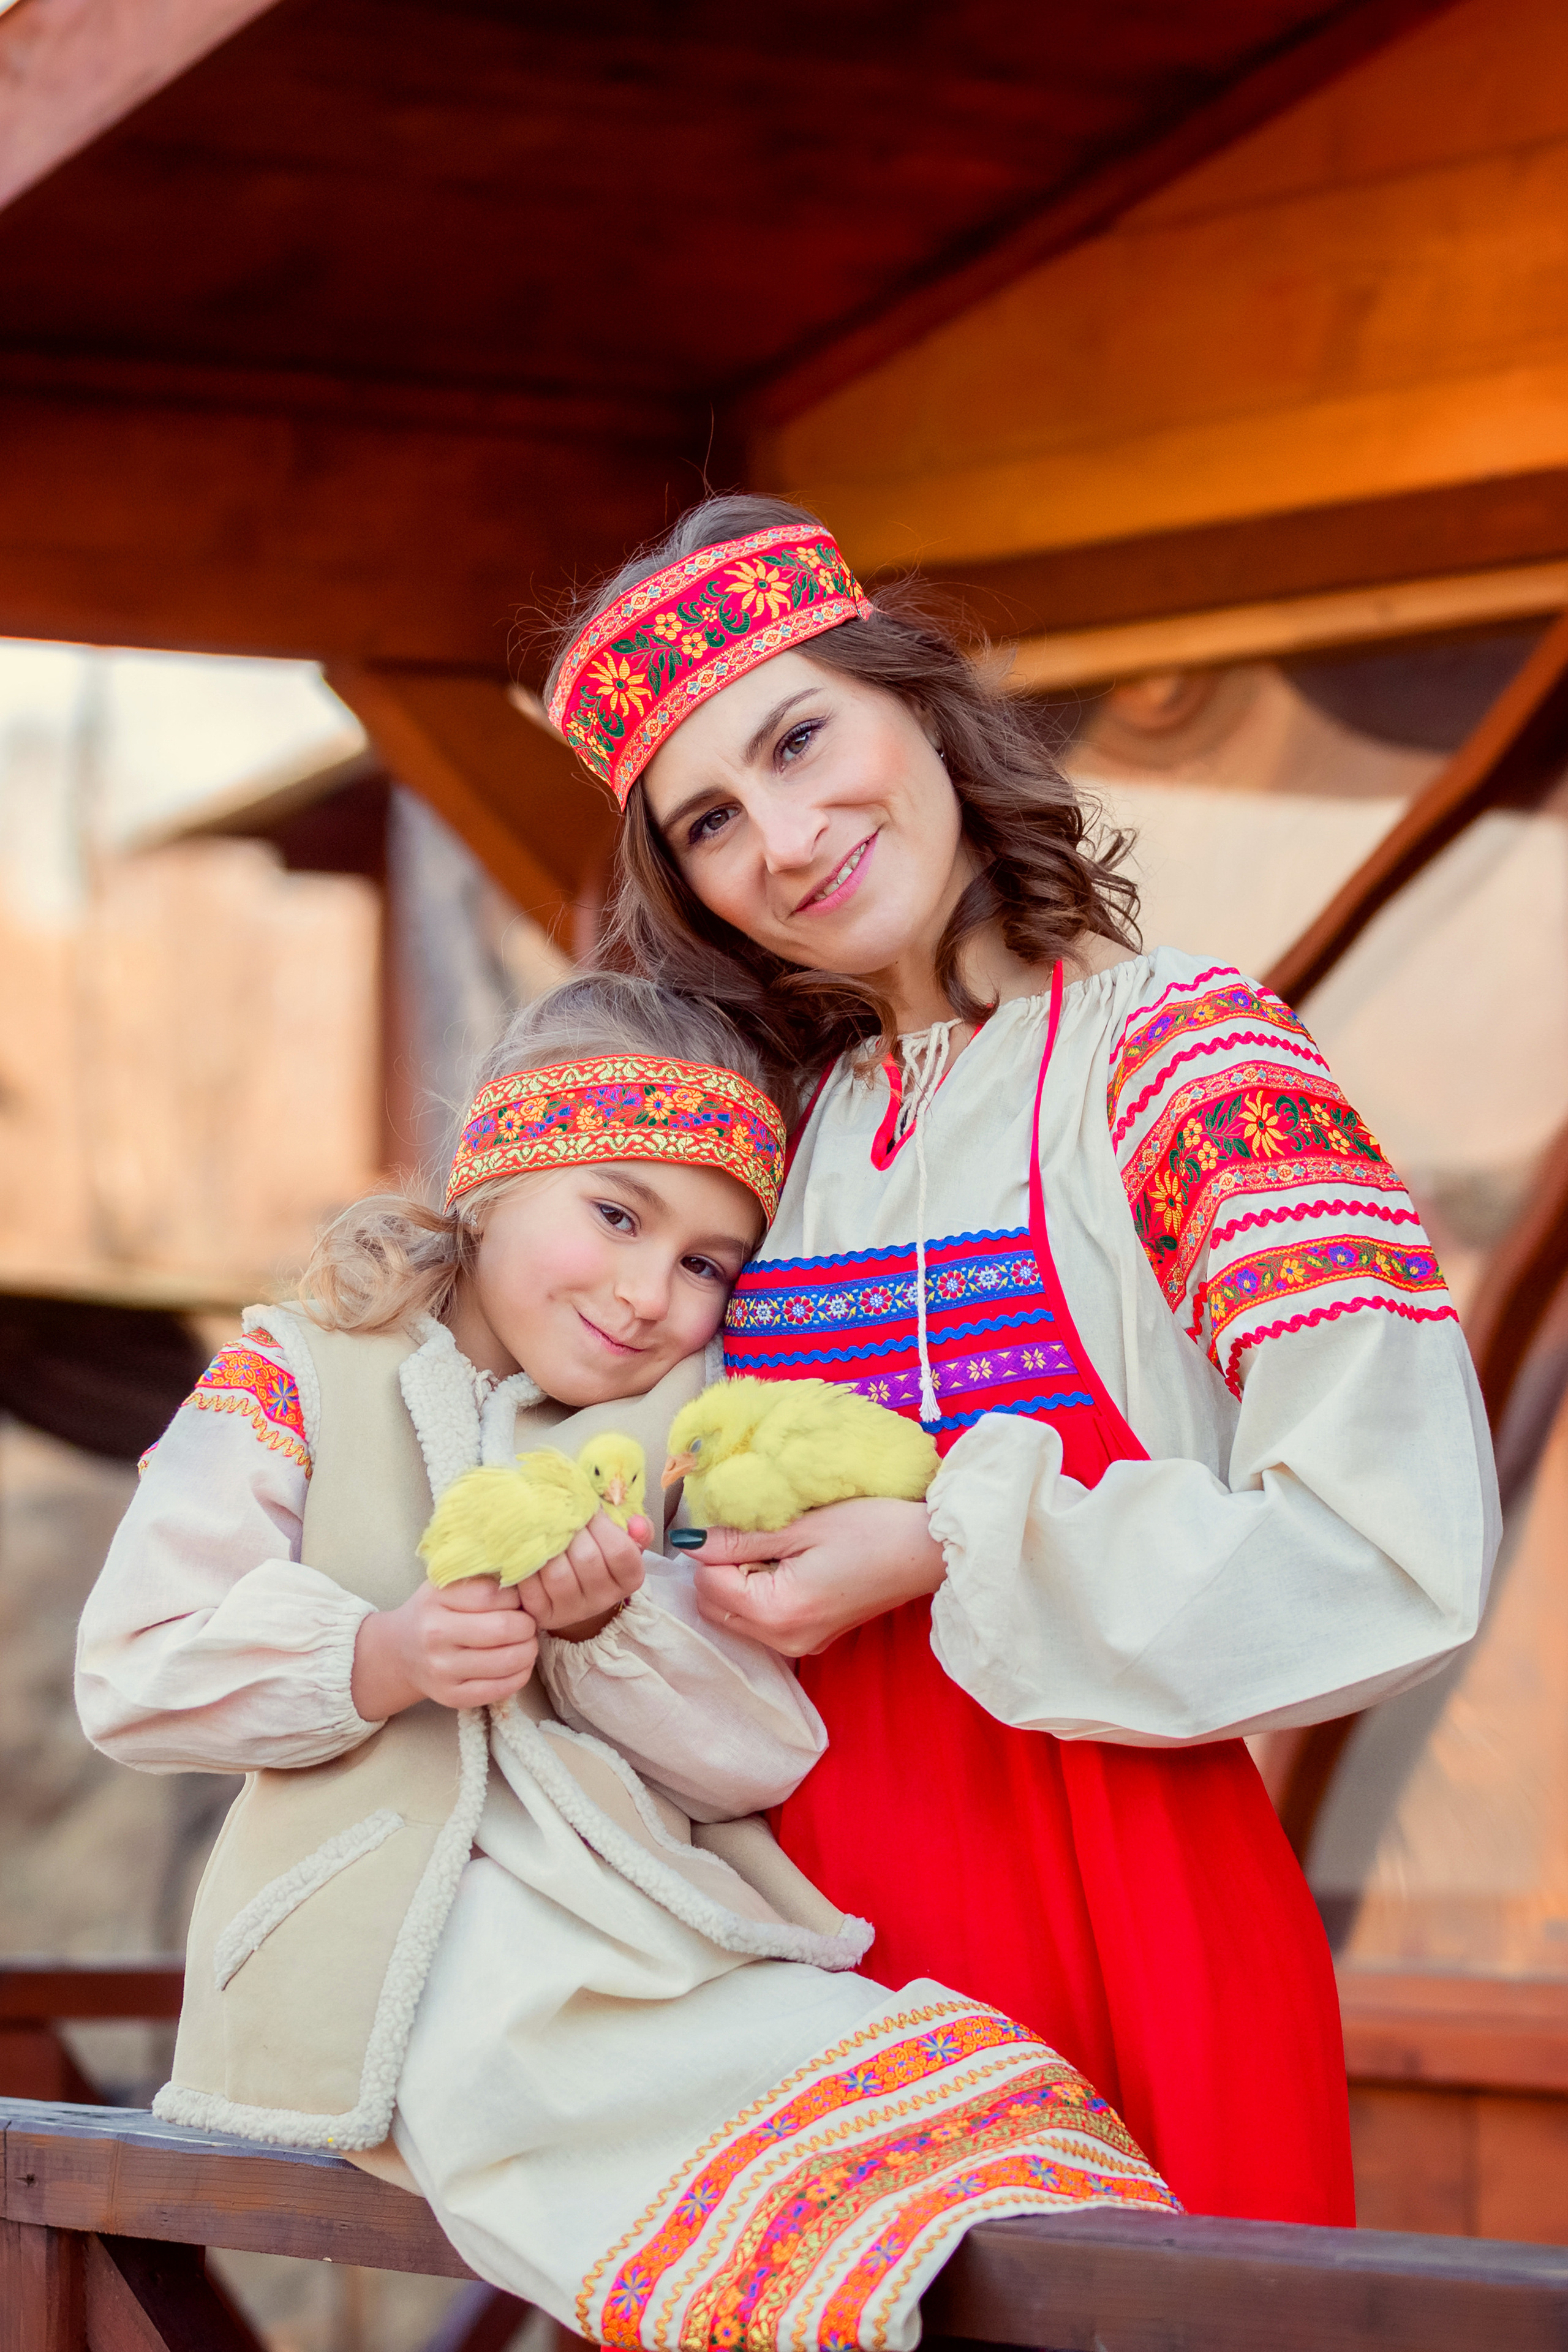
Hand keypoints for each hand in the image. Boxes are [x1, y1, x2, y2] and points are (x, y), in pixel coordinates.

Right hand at [351, 1576, 536, 1718]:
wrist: (399, 1652)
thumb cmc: (433, 1612)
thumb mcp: (446, 1585)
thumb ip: (481, 1579)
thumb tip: (527, 1581)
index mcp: (436, 1600)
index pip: (492, 1594)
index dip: (516, 1597)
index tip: (518, 1601)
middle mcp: (435, 1635)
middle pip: (503, 1628)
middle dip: (528, 1625)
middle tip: (528, 1624)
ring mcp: (442, 1670)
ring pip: (507, 1661)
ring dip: (529, 1650)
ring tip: (526, 1643)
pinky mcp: (452, 1697)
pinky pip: (500, 1689)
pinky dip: (520, 1675)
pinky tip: (519, 1665)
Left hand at [520, 1512, 651, 1642]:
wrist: (573, 1588)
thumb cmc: (597, 1553)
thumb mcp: (621, 1538)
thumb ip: (636, 1528)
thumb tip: (636, 1524)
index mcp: (629, 1579)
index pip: (620, 1551)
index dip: (602, 1524)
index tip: (589, 1507)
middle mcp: (603, 1599)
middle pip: (587, 1559)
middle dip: (572, 1530)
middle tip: (562, 1513)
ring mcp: (573, 1610)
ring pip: (558, 1575)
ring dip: (548, 1546)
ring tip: (544, 1529)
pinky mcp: (543, 1614)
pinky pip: (533, 1587)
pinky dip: (528, 1564)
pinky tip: (530, 1549)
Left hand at [689, 1499, 945, 1657]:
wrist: (926, 1552)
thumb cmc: (870, 1530)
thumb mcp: (801, 1527)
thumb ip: (741, 1539)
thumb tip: (692, 1541)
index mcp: (778, 1612)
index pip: (708, 1585)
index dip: (712, 1550)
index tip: (735, 1523)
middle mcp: (785, 1641)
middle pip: (715, 1608)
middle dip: (719, 1571)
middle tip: (754, 1536)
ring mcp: (800, 1645)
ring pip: (736, 1617)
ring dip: (739, 1584)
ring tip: (776, 1550)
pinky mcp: (813, 1640)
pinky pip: (762, 1622)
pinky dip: (760, 1595)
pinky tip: (789, 1568)